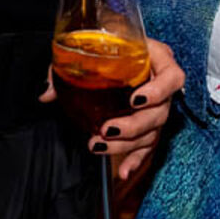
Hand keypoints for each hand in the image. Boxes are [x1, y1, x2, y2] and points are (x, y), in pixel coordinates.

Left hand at [37, 38, 183, 181]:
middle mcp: (162, 87)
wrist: (118, 50)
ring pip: (152, 133)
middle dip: (133, 125)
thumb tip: (46, 93)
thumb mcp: (93, 46)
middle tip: (107, 129)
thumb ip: (70, 66)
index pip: (173, 78)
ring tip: (99, 145)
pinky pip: (148, 147)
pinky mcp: (150, 126)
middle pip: (160, 113)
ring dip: (127, 145)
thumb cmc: (111, 46)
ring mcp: (158, 108)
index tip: (135, 100)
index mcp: (158, 60)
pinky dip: (136, 161)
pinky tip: (123, 172)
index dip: (158, 91)